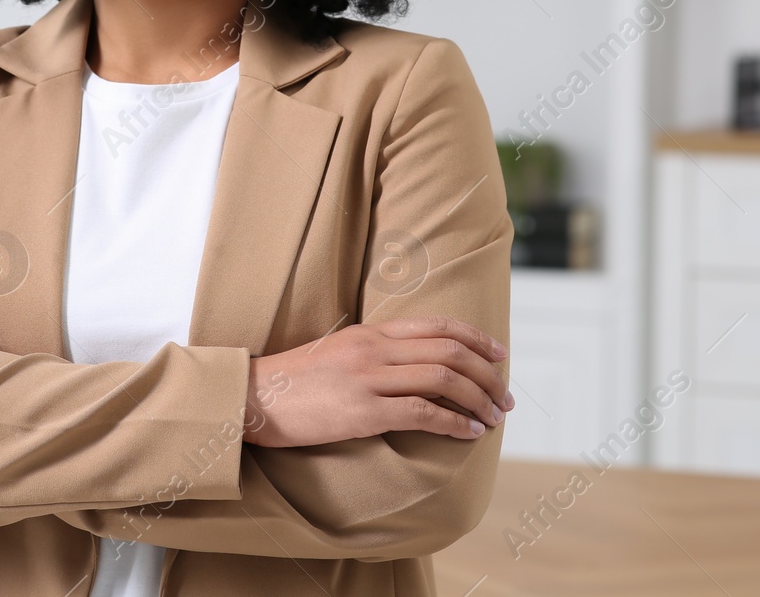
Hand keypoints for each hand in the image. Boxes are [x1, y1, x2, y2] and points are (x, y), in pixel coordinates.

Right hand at [242, 315, 512, 447]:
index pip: (436, 326)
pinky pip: (421, 413)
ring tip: (494, 417)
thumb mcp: (337, 353)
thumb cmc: (295, 382)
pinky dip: (453, 422)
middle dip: (486, 373)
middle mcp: (374, 349)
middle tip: (506, 394)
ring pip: (442, 378)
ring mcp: (368, 378)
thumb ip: (374, 353)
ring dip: (477, 398)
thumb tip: (411, 366)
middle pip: (448, 351)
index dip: (475, 338)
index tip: (500, 354)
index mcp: (370, 333)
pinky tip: (469, 432)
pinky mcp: (362, 411)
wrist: (253, 397)